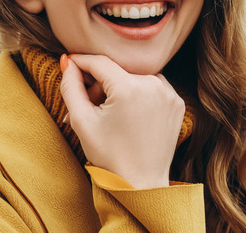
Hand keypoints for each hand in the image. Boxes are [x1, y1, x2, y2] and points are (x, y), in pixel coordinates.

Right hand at [59, 54, 185, 188]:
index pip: (99, 62)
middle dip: (98, 84)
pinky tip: (129, 115)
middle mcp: (153, 85)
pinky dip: (138, 95)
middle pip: (117, 71)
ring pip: (134, 77)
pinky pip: (152, 87)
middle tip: (86, 106)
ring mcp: (169, 93)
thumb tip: (68, 61)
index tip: (69, 62)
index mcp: (129, 88)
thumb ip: (70, 86)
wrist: (140, 184)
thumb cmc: (108, 155)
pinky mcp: (177, 103)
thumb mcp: (81, 120)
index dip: (81, 61)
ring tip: (108, 113)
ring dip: (119, 88)